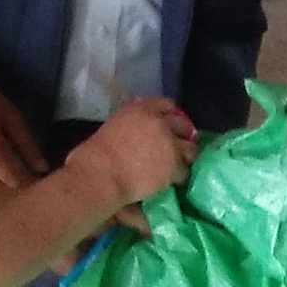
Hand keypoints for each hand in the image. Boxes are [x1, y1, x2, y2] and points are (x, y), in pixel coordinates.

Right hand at [64, 96, 195, 213]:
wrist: (101, 175)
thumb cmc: (95, 155)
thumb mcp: (114, 126)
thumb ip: (132, 123)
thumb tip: (140, 129)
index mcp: (141, 109)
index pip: (166, 104)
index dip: (169, 116)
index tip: (168, 125)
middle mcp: (159, 122)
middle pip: (182, 124)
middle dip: (181, 135)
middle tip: (175, 147)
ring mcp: (170, 143)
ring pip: (190, 148)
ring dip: (184, 156)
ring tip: (176, 166)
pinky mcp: (175, 164)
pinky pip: (184, 171)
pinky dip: (178, 177)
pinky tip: (170, 181)